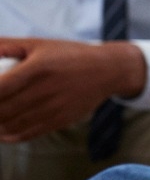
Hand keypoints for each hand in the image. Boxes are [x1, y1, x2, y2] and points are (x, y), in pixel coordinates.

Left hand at [0, 38, 145, 141]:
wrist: (108, 70)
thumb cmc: (70, 55)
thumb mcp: (40, 44)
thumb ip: (8, 46)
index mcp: (38, 67)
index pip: (0, 87)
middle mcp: (45, 89)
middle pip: (1, 109)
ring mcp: (53, 107)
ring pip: (10, 125)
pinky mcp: (59, 120)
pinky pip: (25, 134)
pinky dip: (8, 136)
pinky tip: (2, 130)